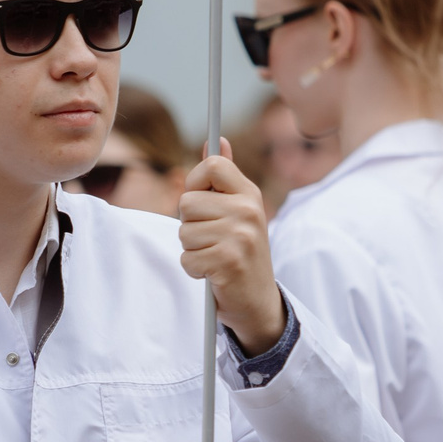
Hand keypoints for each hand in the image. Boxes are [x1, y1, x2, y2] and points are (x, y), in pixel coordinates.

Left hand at [179, 143, 284, 356]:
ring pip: (184, 231)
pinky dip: (194, 269)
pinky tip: (213, 273)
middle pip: (187, 202)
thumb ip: (224, 178)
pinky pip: (187, 257)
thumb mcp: (238, 211)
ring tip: (214, 256)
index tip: (203, 203)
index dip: (196, 182)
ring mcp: (240, 236)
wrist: (258, 301)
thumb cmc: (241, 252)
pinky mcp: (228, 262)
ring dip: (192, 249)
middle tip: (212, 240)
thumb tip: (216, 140)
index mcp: (250, 194)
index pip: (212, 165)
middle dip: (190, 224)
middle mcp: (248, 210)